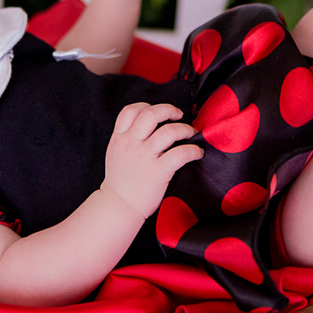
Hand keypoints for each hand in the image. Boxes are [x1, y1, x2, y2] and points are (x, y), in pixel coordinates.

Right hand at [101, 102, 202, 218]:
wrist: (119, 206)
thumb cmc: (121, 182)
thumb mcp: (116, 153)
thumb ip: (128, 138)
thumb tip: (148, 127)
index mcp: (119, 138)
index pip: (130, 111)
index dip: (146, 106)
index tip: (159, 113)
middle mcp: (131, 144)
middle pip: (151, 114)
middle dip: (169, 110)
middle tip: (178, 116)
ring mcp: (145, 157)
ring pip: (168, 131)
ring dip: (184, 129)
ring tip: (190, 133)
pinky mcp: (159, 171)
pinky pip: (180, 153)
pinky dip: (193, 150)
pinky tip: (197, 153)